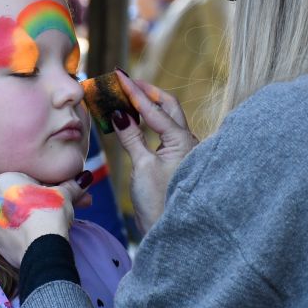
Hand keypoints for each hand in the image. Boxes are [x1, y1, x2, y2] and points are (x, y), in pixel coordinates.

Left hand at [0, 172, 84, 266]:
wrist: (41, 248)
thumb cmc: (49, 213)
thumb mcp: (64, 194)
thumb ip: (71, 185)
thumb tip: (83, 180)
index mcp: (2, 180)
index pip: (26, 179)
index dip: (45, 186)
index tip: (58, 195)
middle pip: (18, 198)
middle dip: (39, 203)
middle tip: (58, 210)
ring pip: (14, 217)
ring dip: (29, 218)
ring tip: (50, 225)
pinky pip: (12, 234)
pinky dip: (23, 234)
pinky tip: (38, 237)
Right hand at [111, 70, 197, 234]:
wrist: (172, 233)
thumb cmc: (159, 202)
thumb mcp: (142, 166)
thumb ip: (131, 136)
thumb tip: (119, 112)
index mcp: (182, 140)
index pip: (153, 108)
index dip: (133, 91)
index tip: (118, 74)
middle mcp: (189, 142)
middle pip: (168, 106)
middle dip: (148, 92)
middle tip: (127, 83)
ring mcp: (186, 152)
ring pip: (169, 119)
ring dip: (149, 106)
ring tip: (129, 98)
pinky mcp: (179, 162)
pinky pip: (166, 133)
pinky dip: (151, 123)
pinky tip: (138, 123)